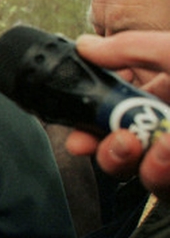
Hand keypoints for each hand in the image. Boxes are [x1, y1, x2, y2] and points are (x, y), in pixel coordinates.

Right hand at [64, 32, 169, 200]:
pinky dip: (159, 174)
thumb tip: (84, 46)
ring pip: (140, 174)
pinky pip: (164, 191)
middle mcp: (166, 126)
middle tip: (105, 143)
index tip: (77, 135)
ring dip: (129, 163)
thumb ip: (130, 48)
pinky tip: (166, 152)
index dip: (89, 126)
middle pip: (122, 149)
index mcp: (164, 94)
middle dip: (106, 151)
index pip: (115, 113)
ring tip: (146, 147)